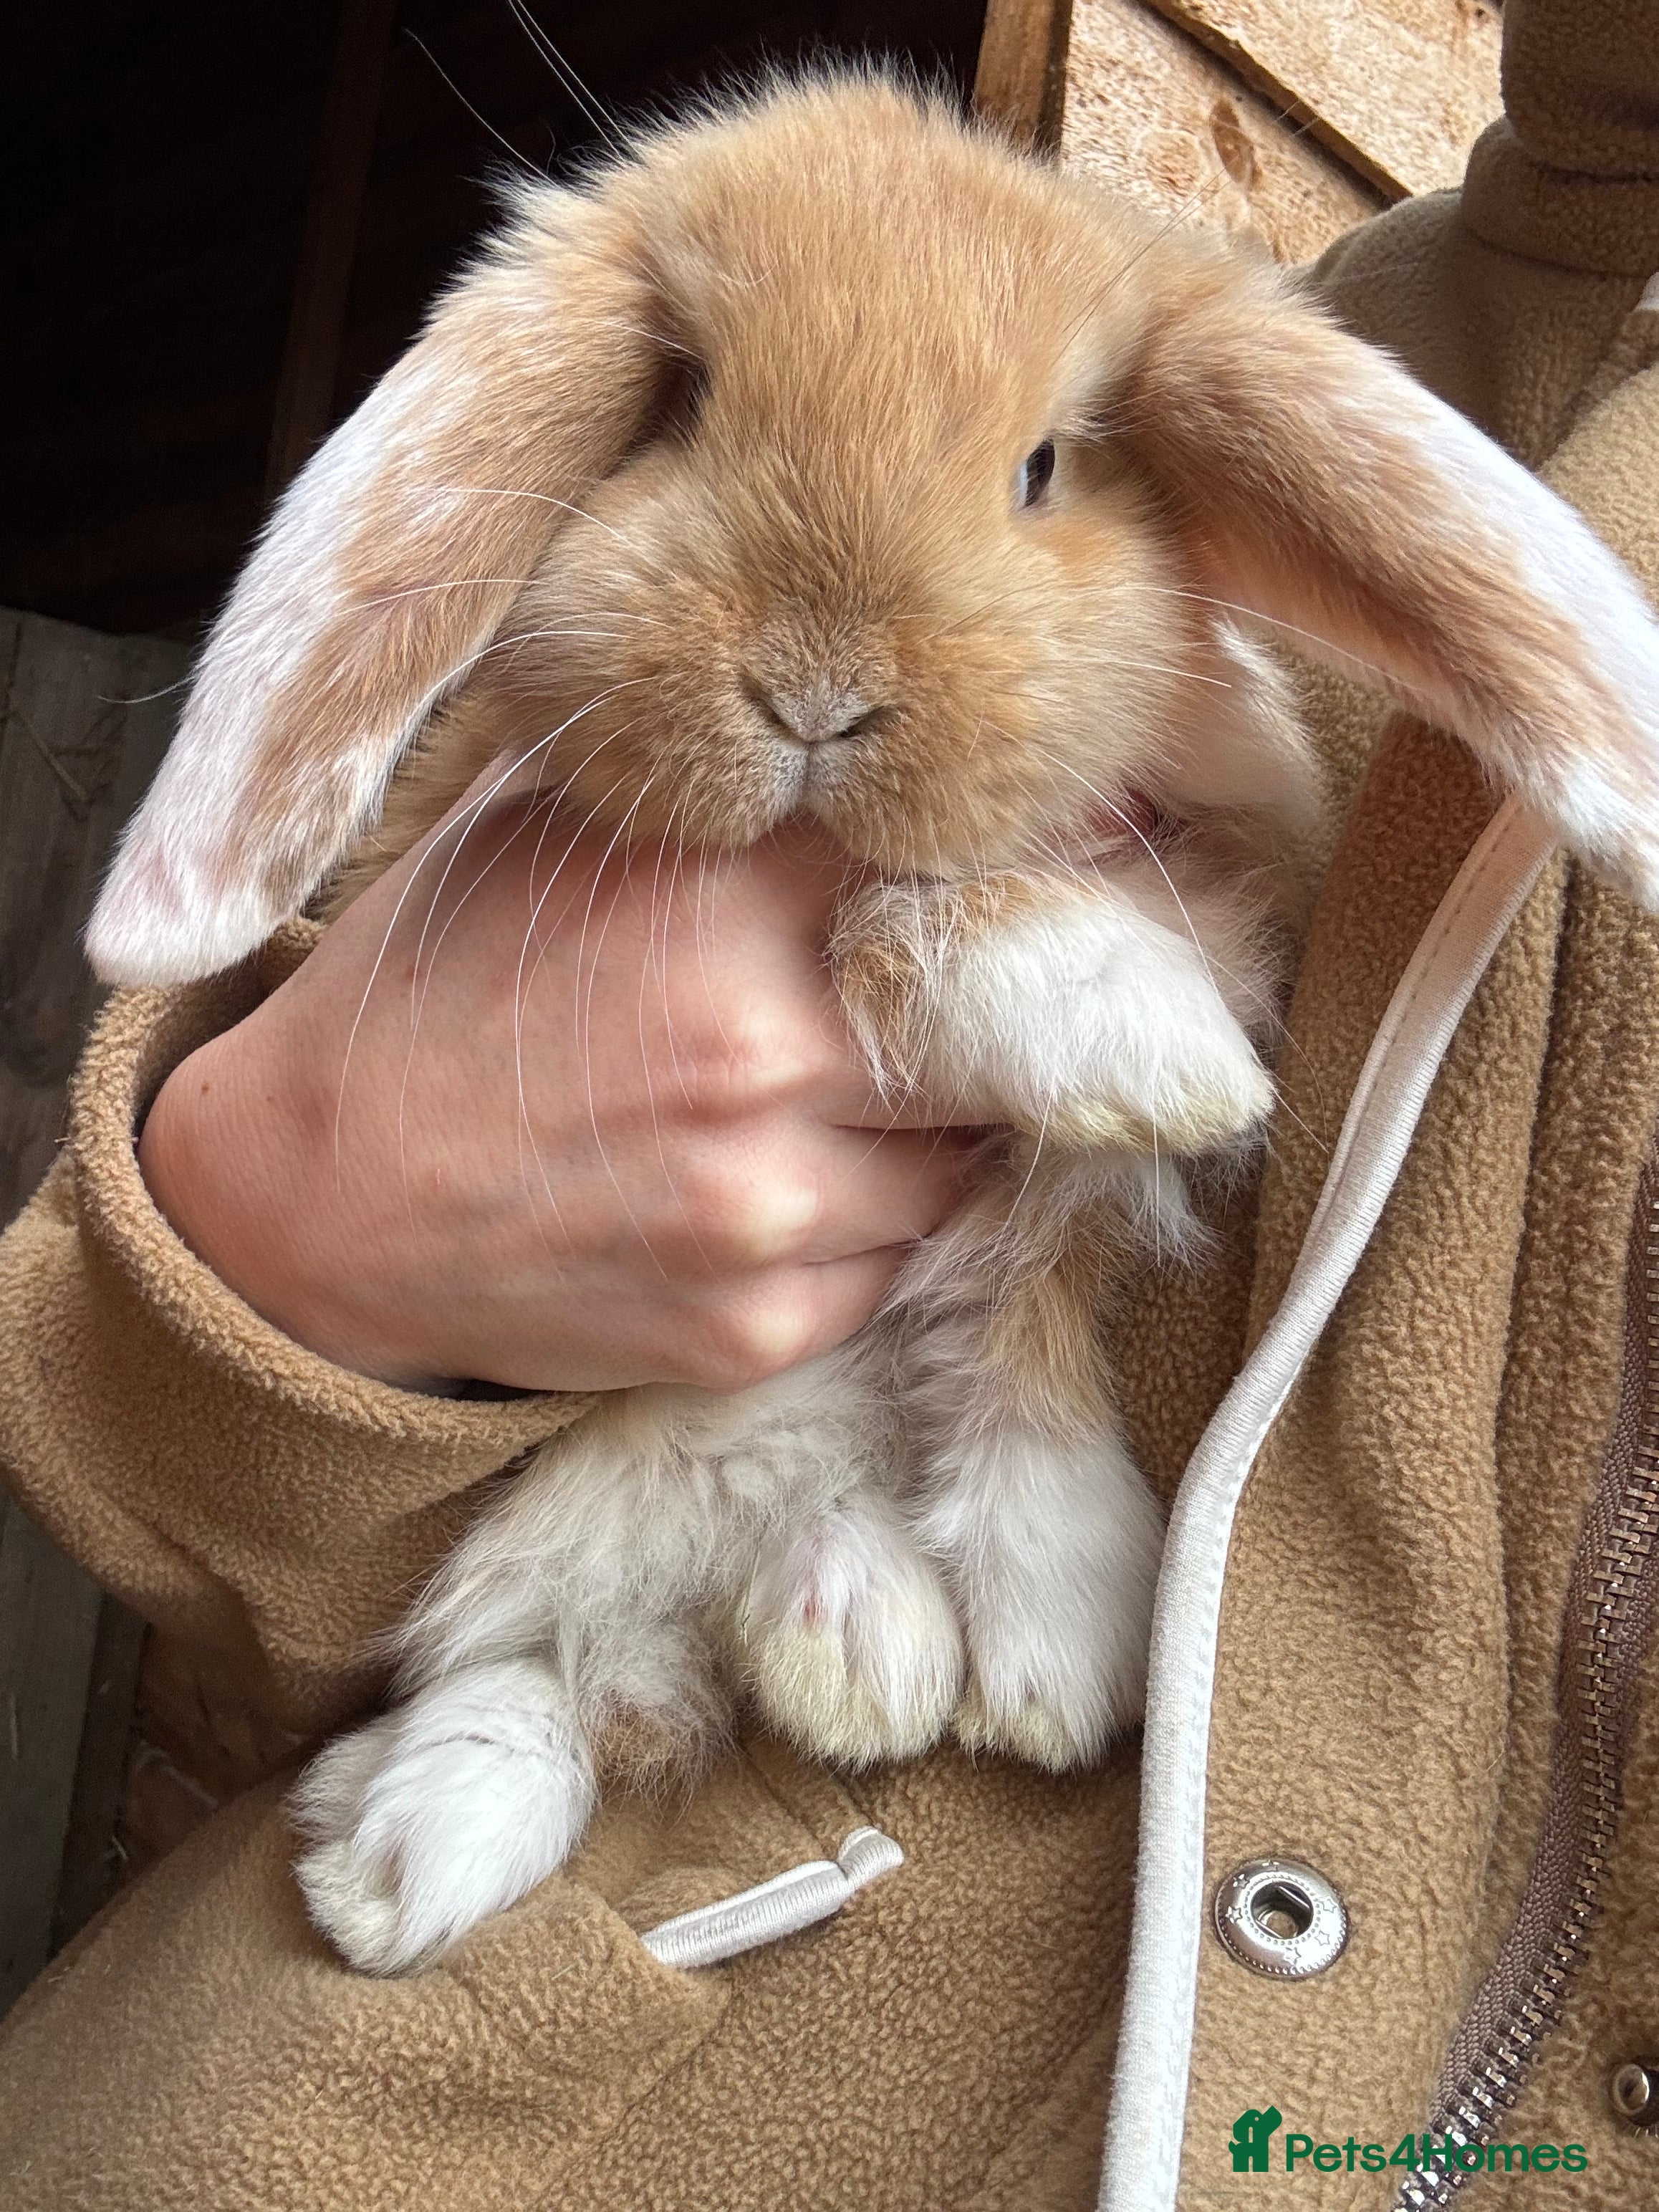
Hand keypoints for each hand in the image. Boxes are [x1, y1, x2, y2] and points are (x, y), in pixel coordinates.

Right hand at [138, 807, 971, 1391]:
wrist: (315, 1196)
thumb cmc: (432, 1001)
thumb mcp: (541, 839)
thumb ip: (702, 801)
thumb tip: (843, 762)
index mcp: (721, 908)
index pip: (952, 877)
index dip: (989, 880)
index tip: (1004, 891)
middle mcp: (764, 1060)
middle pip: (988, 1034)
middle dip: (975, 1021)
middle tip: (964, 1009)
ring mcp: (763, 1210)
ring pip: (956, 1164)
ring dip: (931, 1132)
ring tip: (875, 1104)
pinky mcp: (753, 1329)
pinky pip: (892, 1267)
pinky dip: (871, 1228)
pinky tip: (808, 1190)